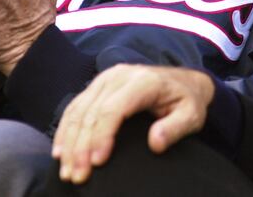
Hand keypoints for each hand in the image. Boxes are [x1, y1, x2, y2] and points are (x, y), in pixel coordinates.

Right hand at [52, 65, 214, 184]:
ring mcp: (106, 79)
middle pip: (91, 112)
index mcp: (143, 82)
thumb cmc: (186, 100)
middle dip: (81, 147)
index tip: (97, 162)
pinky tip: (60, 151)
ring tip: (68, 170)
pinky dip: (65, 130)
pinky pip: (75, 106)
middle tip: (78, 176)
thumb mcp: (192, 114)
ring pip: (78, 110)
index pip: (114, 108)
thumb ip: (176, 127)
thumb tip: (156, 142)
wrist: (183, 82)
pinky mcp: (98, 85)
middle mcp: (120, 76)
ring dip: (69, 142)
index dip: (101, 135)